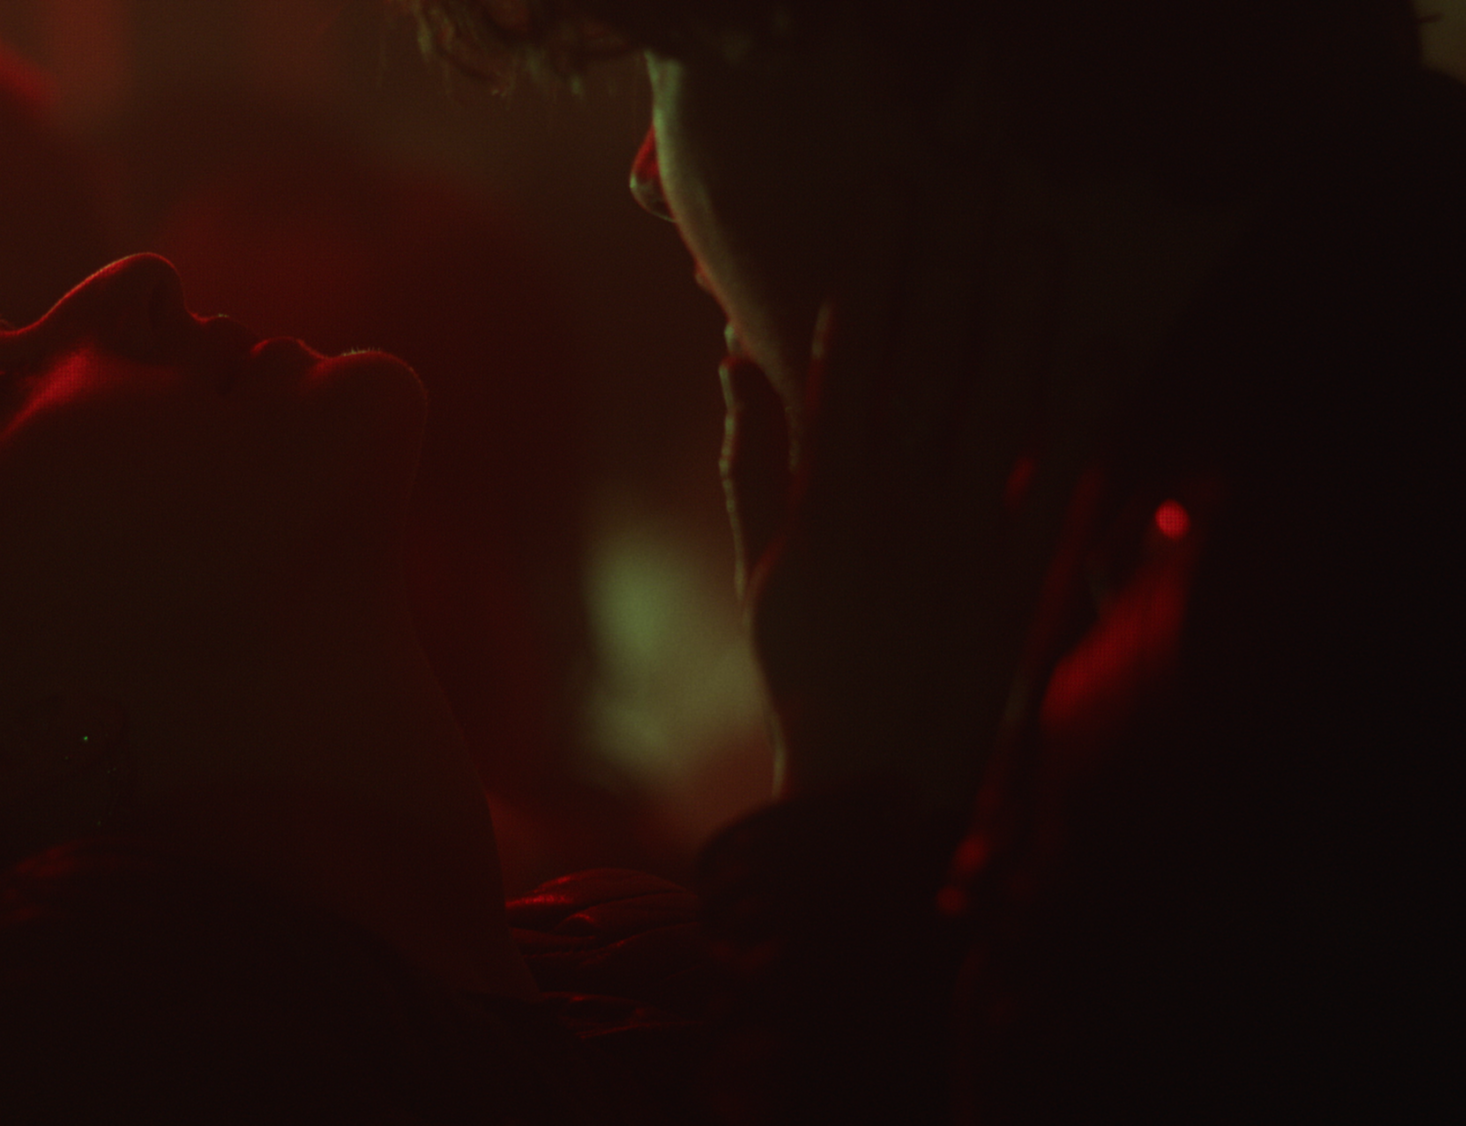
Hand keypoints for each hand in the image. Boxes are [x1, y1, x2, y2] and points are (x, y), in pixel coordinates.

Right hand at [719, 167, 1117, 808]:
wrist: (869, 778)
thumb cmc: (807, 670)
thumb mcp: (760, 566)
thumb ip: (752, 462)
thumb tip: (734, 365)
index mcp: (830, 496)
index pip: (848, 366)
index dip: (870, 284)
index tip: (885, 214)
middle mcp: (896, 501)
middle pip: (926, 363)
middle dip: (947, 270)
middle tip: (968, 190)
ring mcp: (961, 536)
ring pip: (995, 403)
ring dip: (1016, 314)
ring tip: (1033, 240)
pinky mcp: (1014, 576)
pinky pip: (1052, 482)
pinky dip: (1077, 415)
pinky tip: (1092, 348)